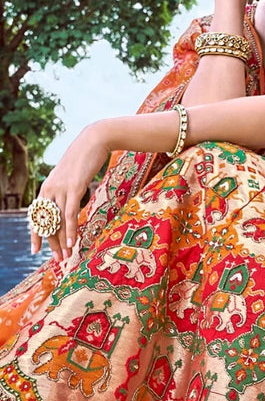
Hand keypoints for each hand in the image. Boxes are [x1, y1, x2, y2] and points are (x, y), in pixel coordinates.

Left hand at [30, 123, 109, 261]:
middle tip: (58, 260)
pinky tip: (72, 242)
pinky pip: (70, 214)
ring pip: (58, 222)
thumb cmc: (85, 158)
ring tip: (66, 257)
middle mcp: (49, 189)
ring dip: (61, 242)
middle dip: (52, 244)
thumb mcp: (71, 176)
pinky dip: (70, 230)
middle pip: (48, 223)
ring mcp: (60, 189)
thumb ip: (67, 190)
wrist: (94, 140)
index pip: (37, 217)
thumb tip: (69, 204)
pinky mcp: (74, 188)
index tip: (35, 251)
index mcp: (47, 188)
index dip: (36, 235)